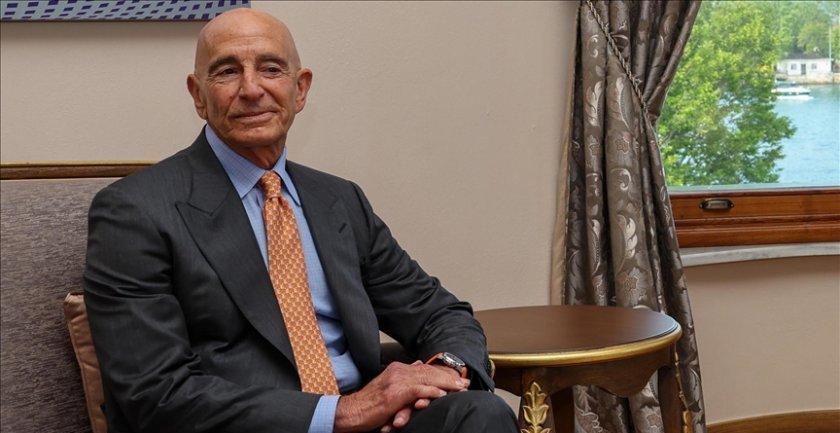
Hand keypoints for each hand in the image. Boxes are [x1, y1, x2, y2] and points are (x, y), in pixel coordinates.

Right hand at [334, 361, 469, 431]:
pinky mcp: (396, 392)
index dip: (443, 373)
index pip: (425, 368)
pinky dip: (432, 392)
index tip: (458, 378)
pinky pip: (419, 390)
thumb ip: (404, 375)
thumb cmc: (370, 403)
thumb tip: (418, 364)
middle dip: (449, 377)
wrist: (353, 411)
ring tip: (460, 388)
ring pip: (427, 379)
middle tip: (465, 382)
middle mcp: (399, 371)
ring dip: (446, 384)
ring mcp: (398, 380)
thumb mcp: (388, 385)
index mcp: (398, 368)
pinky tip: (442, 395)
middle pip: (430, 371)